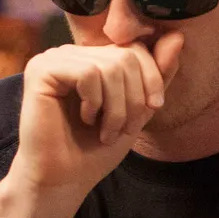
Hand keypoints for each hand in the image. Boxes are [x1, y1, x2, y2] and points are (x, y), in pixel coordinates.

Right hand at [0, 34, 183, 217]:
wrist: (63, 180)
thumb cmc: (96, 150)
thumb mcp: (138, 110)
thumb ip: (157, 75)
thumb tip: (177, 37)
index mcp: (91, 58)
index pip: (135, 49)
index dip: (152, 78)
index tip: (153, 108)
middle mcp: (71, 53)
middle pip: (125, 56)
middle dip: (134, 98)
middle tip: (123, 129)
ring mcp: (54, 59)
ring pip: (109, 66)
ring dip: (116, 107)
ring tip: (106, 131)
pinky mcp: (41, 70)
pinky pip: (87, 73)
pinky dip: (95, 102)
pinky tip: (86, 119)